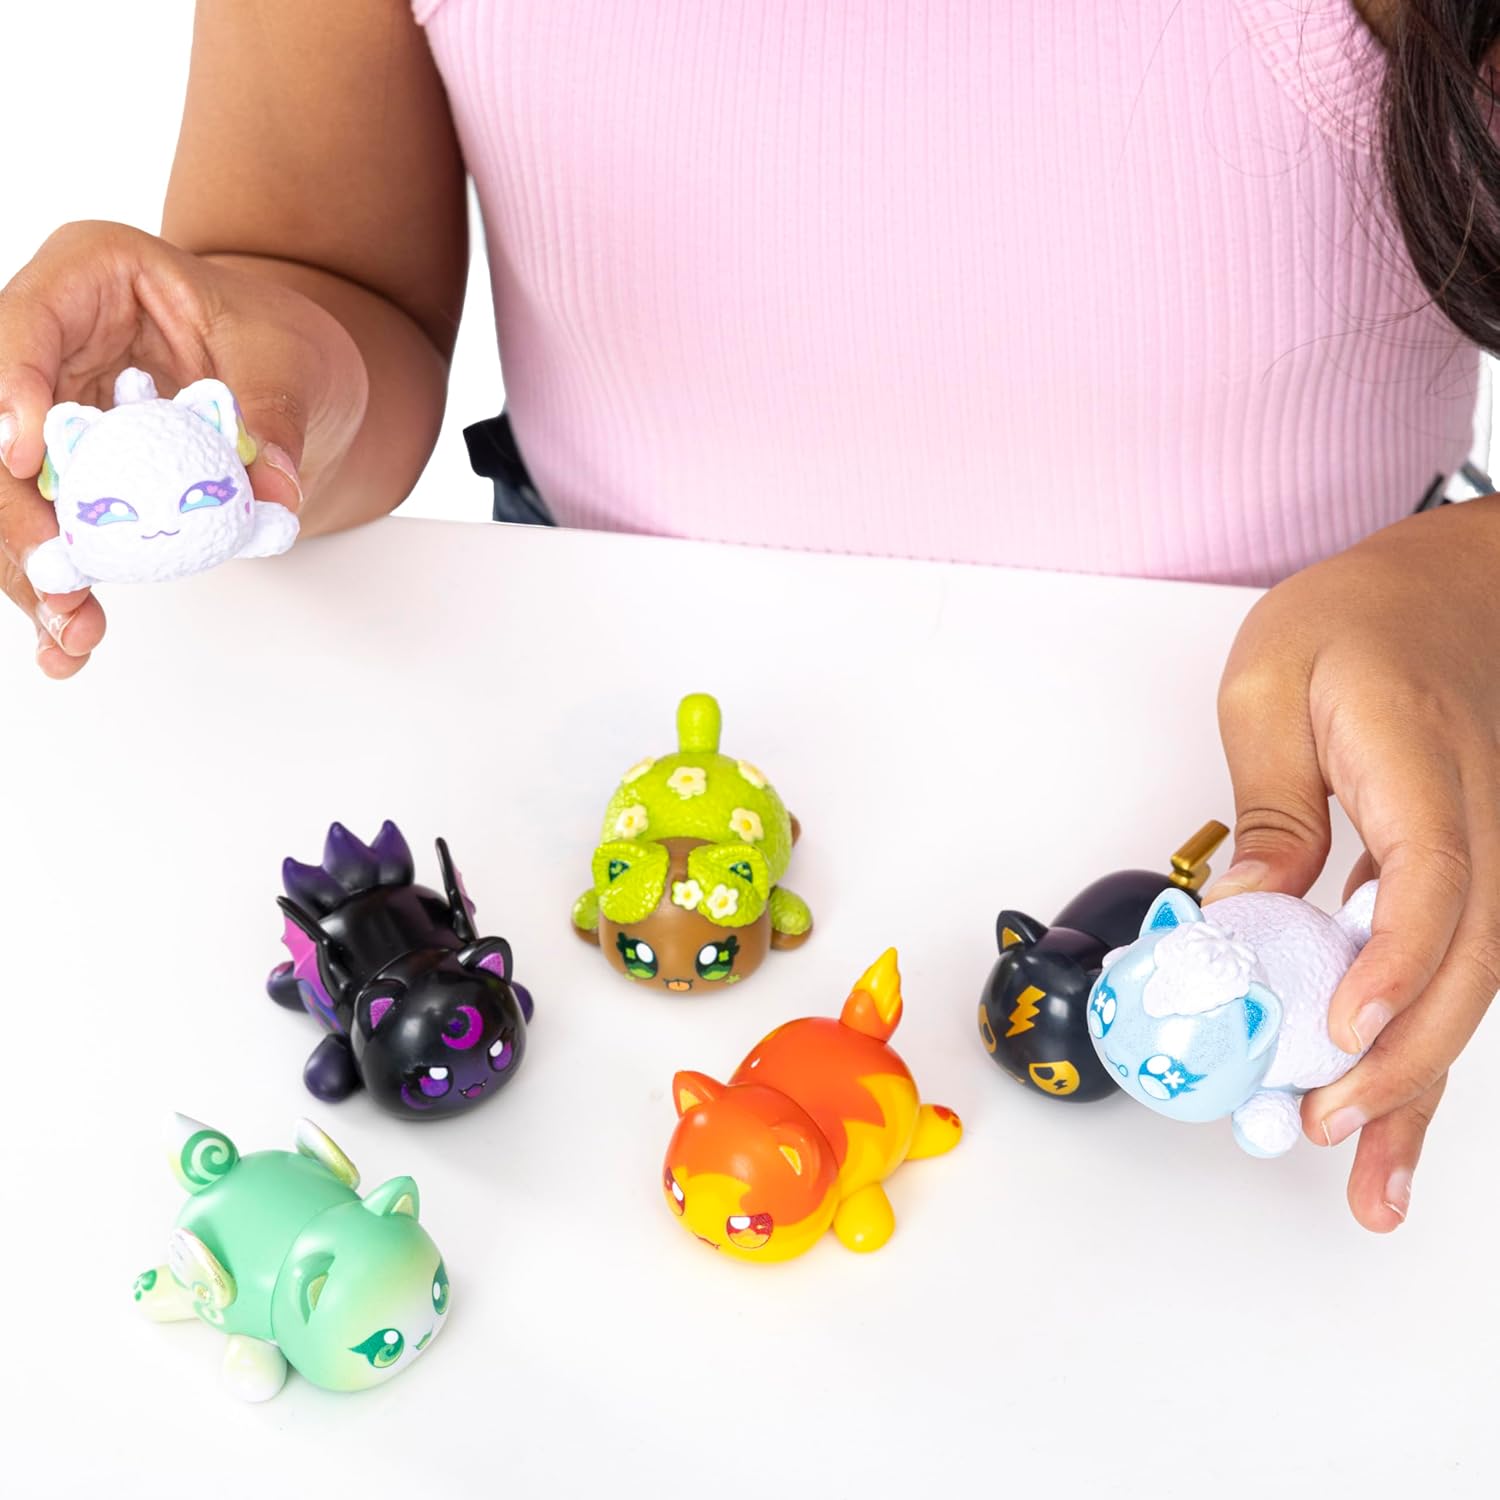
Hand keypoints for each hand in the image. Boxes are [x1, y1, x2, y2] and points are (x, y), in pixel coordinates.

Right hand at [0, 220, 366, 676]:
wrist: (292, 378)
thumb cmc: (280, 340)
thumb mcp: (290, 361)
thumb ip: (274, 418)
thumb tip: (274, 493)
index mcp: (90, 273)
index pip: (25, 324)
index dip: (11, 390)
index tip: (24, 459)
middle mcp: (50, 341)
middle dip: (18, 512)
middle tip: (57, 578)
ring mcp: (49, 413)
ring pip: (12, 493)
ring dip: (33, 569)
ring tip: (71, 632)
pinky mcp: (66, 475)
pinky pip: (50, 533)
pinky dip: (60, 590)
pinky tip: (64, 645)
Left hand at [1208, 496, 1499, 1230]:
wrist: (1454, 583)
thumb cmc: (1361, 617)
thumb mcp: (1274, 680)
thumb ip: (1270, 801)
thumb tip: (1244, 909)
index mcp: (1424, 762)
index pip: (1432, 878)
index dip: (1394, 964)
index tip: (1342, 1029)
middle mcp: (1484, 823)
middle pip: (1466, 963)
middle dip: (1399, 1062)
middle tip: (1319, 1129)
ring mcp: (1492, 854)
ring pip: (1470, 989)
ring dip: (1420, 1087)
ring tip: (1370, 1184)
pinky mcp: (1474, 876)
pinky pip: (1456, 968)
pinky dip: (1422, 1046)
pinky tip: (1396, 1113)